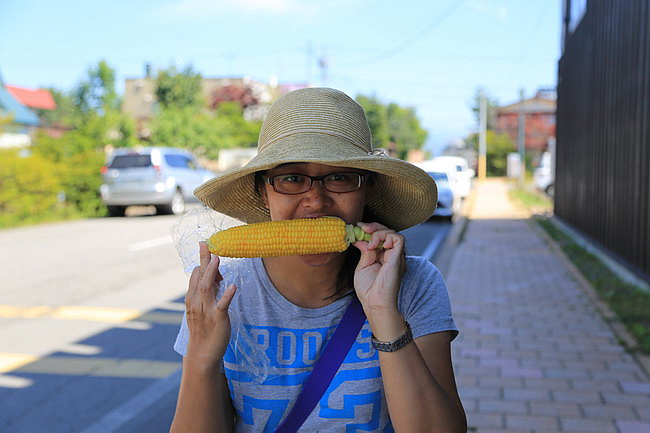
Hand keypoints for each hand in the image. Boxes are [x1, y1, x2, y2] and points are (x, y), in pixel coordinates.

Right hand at [184, 242, 236, 368]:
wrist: (202, 353)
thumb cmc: (204, 328)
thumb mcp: (203, 307)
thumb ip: (208, 292)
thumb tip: (216, 276)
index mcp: (192, 298)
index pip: (195, 275)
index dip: (204, 263)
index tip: (209, 250)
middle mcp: (197, 302)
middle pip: (199, 277)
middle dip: (203, 260)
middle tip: (206, 244)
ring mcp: (206, 310)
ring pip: (207, 288)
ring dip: (211, 272)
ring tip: (217, 258)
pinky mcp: (218, 318)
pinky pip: (222, 305)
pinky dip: (227, 295)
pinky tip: (232, 286)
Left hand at [352, 222, 404, 315]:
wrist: (374, 303)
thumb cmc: (368, 290)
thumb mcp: (363, 266)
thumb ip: (365, 251)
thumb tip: (360, 239)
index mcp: (383, 256)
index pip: (380, 236)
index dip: (370, 229)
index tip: (357, 227)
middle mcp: (391, 255)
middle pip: (387, 231)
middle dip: (373, 226)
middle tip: (361, 228)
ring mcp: (396, 256)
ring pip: (393, 232)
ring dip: (378, 232)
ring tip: (370, 243)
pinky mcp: (398, 258)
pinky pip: (399, 239)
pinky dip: (387, 237)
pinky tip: (377, 246)